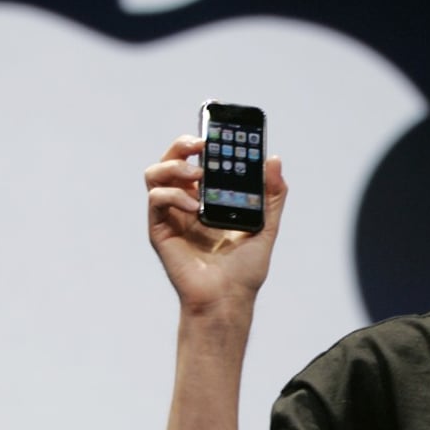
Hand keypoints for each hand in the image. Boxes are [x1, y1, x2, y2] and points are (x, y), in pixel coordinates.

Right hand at [145, 135, 287, 312]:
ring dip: (174, 166)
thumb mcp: (266, 226)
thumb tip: (274, 160)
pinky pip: (156, 199)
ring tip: (196, 176)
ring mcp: (171, 216)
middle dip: (183, 144)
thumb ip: (272, 195)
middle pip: (172, 159)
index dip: (202, 141)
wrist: (228, 300)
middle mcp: (185, 203)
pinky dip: (172, 195)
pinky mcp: (160, 230)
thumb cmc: (244, 270)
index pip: (198, 160)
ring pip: (155, 173)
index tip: (217, 129)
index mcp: (207, 199)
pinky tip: (193, 206)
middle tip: (202, 144)